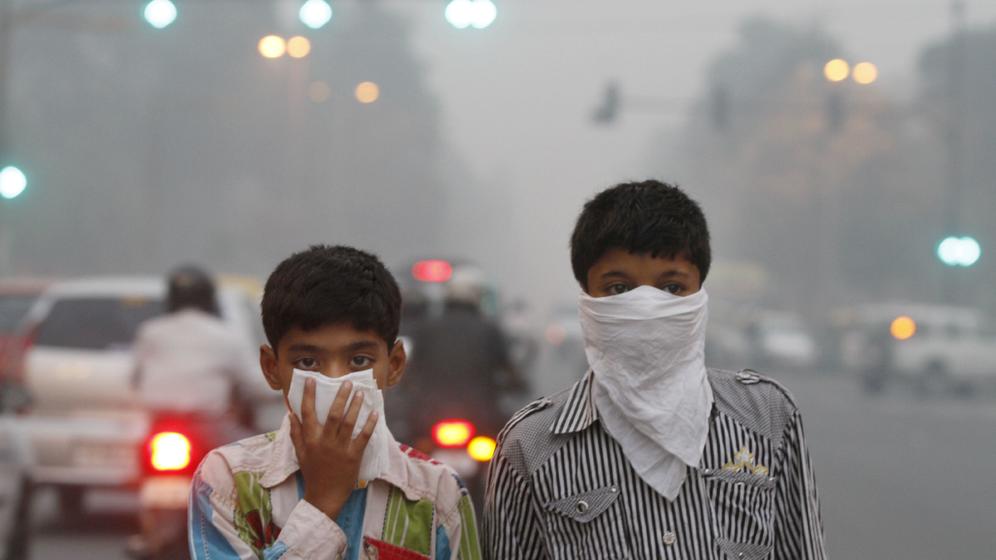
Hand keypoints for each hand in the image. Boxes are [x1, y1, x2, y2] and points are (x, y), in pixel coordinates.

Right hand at [286, 378, 377, 518]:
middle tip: (347, 383)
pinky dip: (369, 424)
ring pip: (349, 423)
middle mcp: (325, 442)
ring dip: (355, 406)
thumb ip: (296, 434)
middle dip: (340, 397)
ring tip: (361, 393)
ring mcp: (340, 449)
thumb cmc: (312, 473)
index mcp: (310, 440)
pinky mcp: (354, 457)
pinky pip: (363, 437)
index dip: (308, 395)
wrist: (324, 497)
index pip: (308, 413)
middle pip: (333, 415)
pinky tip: (375, 413)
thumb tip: (291, 414)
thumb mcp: (300, 454)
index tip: (311, 380)